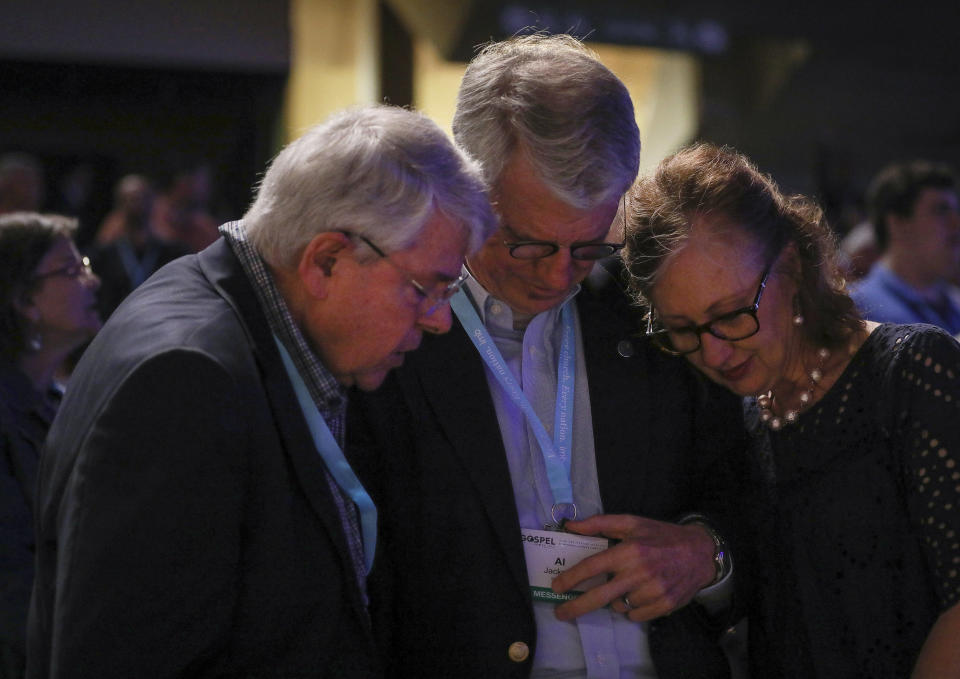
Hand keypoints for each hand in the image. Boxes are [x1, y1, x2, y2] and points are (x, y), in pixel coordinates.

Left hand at [551, 514, 715, 621]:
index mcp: (629, 551)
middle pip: (600, 596)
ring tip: (626, 585)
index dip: (572, 578)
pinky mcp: (665, 605)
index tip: (557, 586)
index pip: (593, 566)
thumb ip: (599, 523)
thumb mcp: (632, 522)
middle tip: (560, 613)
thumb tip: (571, 525)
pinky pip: (636, 615)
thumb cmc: (661, 535)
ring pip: (619, 606)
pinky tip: (639, 594)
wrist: (699, 552)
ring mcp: (653, 592)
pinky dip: (632, 608)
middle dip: (576, 607)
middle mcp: (639, 573)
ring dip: (615, 600)